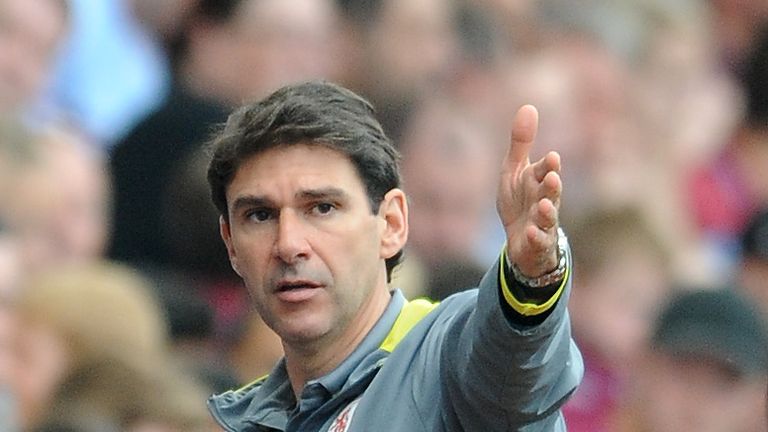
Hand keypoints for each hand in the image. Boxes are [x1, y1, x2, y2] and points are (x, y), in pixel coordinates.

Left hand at [497, 105, 561, 277]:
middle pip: (551, 193)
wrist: (521, 241)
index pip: (544, 171)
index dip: (547, 166)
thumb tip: (529, 106)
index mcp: (538, 182)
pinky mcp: (537, 244)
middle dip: (552, 185)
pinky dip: (535, 238)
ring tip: (543, 206)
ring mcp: (542, 224)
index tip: (551, 158)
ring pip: (548, 217)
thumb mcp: (515, 171)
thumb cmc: (520, 201)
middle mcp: (544, 201)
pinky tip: (529, 233)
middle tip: (552, 177)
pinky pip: (538, 241)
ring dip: (546, 212)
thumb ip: (521, 143)